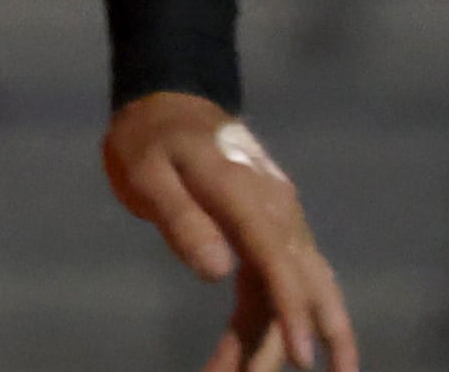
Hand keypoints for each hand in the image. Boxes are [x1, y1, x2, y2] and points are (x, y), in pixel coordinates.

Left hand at [104, 94, 356, 370]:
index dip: (292, 312)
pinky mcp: (276, 235)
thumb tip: (217, 271)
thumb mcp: (146, 170)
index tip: (301, 359)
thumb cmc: (152, 137)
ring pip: (301, 292)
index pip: (278, 261)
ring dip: (289, 340)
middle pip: (295, 287)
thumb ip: (180, 217)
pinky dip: (288, 322)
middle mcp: (279, 213)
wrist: (172, 102)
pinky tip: (289, 357)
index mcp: (247, 195)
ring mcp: (284, 224)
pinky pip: (288, 284)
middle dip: (282, 344)